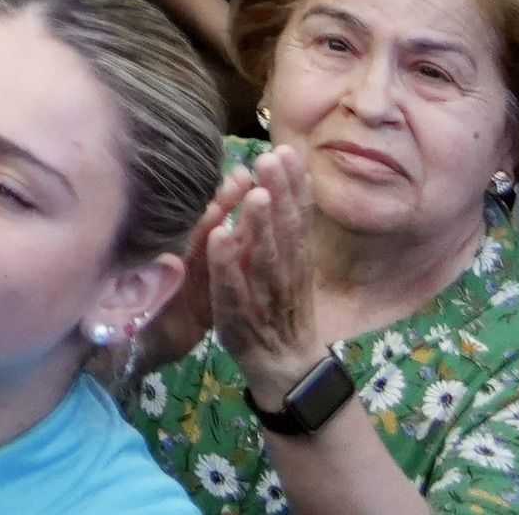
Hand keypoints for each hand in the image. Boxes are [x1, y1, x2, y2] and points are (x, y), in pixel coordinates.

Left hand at [201, 145, 332, 389]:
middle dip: (279, 195)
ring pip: (265, 258)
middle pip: (285, 231)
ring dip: (259, 227)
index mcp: (297, 259)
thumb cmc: (283, 307)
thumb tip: (293, 179)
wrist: (286, 368)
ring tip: (254, 195)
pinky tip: (219, 238)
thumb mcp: (291, 265)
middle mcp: (285, 274)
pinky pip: (233, 289)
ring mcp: (264, 297)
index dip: (295, 185)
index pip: (299, 217)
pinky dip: (227, 265)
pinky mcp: (239, 317)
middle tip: (269, 159)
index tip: (287, 150)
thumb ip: (289, 226)